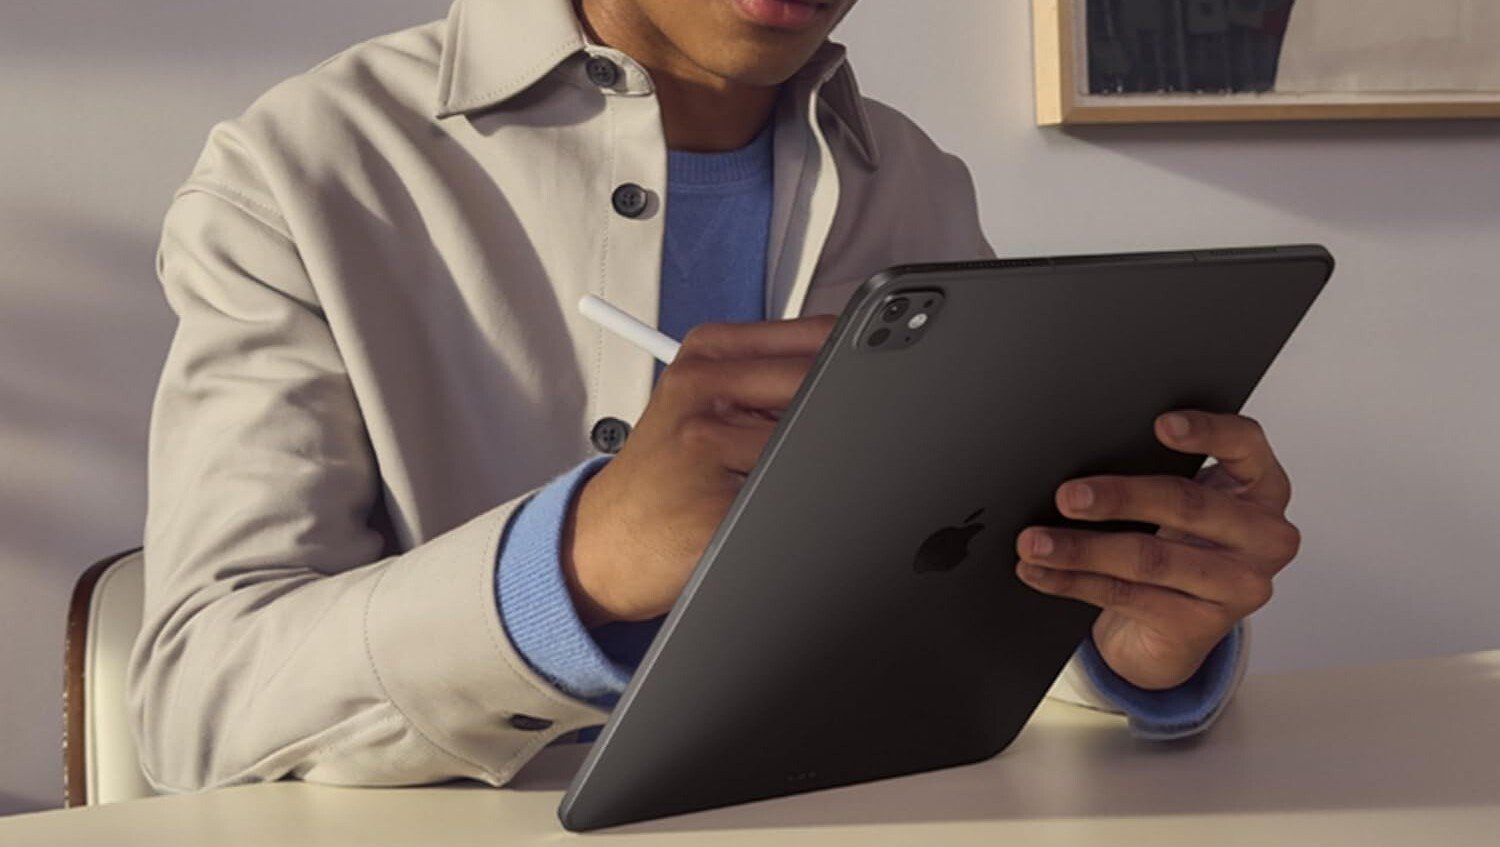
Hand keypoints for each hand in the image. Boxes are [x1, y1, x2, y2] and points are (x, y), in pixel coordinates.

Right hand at [564, 316, 836, 626]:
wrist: (603, 543)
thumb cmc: (665, 476)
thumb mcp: (704, 405)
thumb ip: (772, 379)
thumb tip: (867, 375)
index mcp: (708, 353)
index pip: (819, 337)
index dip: (866, 363)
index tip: (884, 388)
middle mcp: (702, 388)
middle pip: (824, 386)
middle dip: (850, 419)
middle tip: (850, 447)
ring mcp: (704, 446)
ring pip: (816, 446)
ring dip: (825, 472)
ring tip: (786, 488)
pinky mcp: (715, 508)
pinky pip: (794, 501)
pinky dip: (805, 512)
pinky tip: (770, 518)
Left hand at [1014, 411, 1299, 689]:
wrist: (1177, 626)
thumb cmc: (1178, 541)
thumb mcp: (1181, 505)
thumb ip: (1157, 473)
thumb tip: (1081, 458)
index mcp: (1262, 487)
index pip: (1246, 444)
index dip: (1208, 432)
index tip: (1160, 425)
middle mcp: (1263, 536)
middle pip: (1187, 504)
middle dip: (1119, 498)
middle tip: (1066, 495)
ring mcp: (1239, 586)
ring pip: (1150, 559)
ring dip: (1082, 549)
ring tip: (1035, 542)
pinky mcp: (1204, 626)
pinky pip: (1127, 596)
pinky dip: (1074, 582)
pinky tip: (1041, 572)